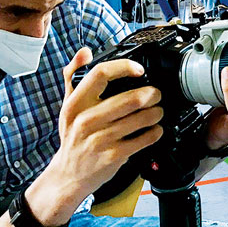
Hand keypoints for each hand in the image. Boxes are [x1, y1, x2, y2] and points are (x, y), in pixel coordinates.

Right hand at [36, 49, 163, 223]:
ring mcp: (99, 139)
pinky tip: (156, 129)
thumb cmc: (73, 136)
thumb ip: (75, 76)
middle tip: (157, 94)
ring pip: (140, 118)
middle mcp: (86, 119)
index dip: (125, 67)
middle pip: (130, 98)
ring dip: (156, 113)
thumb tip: (85, 52)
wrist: (68, 174)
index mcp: (75, 103)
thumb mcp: (68, 105)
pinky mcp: (112, 156)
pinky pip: (143, 139)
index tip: (140, 70)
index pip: (101, 74)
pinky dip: (155, 132)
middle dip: (152, 94)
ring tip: (158, 111)